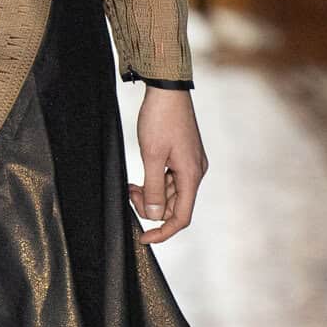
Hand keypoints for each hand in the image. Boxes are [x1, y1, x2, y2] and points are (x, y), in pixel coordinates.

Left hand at [129, 86, 206, 244]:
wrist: (167, 89)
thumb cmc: (160, 118)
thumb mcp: (151, 155)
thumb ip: (154, 188)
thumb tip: (155, 216)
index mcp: (191, 175)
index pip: (181, 217)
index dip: (163, 232)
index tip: (143, 238)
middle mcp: (196, 172)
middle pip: (175, 206)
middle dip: (151, 207)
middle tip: (130, 194)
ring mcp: (191, 164)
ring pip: (171, 193)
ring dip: (151, 195)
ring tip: (131, 186)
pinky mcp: (184, 156)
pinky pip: (170, 179)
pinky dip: (155, 183)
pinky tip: (139, 179)